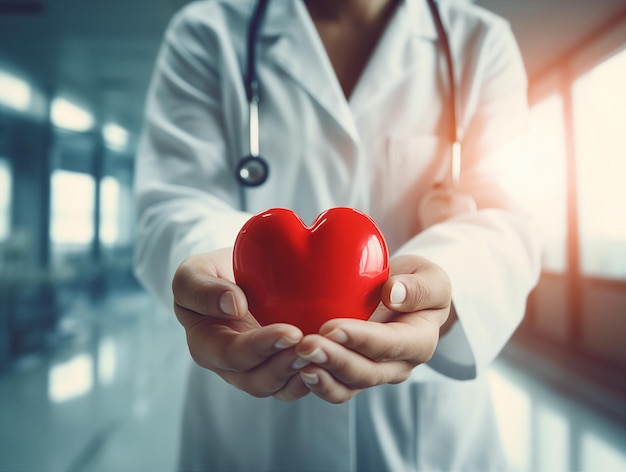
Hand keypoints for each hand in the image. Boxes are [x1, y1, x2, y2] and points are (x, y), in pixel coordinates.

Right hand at [172, 248, 309, 401]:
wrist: (233, 278)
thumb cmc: (210, 275)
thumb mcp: (193, 273)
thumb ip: (202, 289)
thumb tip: (233, 306)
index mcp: (206, 345)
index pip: (233, 354)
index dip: (262, 347)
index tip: (290, 331)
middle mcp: (232, 367)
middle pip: (257, 381)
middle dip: (285, 366)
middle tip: (311, 346)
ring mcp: (257, 370)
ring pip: (280, 388)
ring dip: (302, 374)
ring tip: (324, 355)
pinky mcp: (281, 368)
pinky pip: (297, 383)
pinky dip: (315, 376)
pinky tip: (332, 358)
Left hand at [293, 254, 451, 403]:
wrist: (403, 297)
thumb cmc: (417, 284)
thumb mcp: (431, 277)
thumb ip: (420, 288)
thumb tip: (393, 295)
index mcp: (419, 342)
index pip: (390, 345)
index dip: (361, 340)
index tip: (331, 327)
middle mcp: (397, 366)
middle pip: (365, 373)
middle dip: (334, 361)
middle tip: (305, 345)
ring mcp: (372, 373)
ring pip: (347, 387)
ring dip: (321, 376)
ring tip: (296, 360)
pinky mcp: (350, 374)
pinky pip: (333, 386)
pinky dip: (314, 381)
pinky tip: (293, 367)